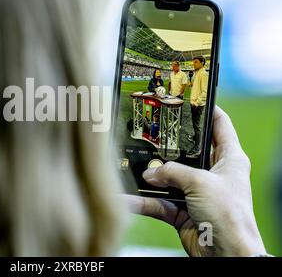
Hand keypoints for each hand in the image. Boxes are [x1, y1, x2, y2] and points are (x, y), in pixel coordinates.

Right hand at [123, 106, 265, 256]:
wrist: (227, 256)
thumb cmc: (229, 215)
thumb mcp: (200, 183)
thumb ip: (172, 172)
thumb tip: (149, 172)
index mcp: (229, 159)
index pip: (220, 126)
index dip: (206, 110)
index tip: (188, 99)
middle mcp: (212, 174)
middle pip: (187, 152)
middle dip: (166, 144)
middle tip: (148, 131)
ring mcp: (195, 193)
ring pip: (167, 178)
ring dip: (149, 177)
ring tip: (130, 166)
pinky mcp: (182, 211)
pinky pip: (158, 202)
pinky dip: (142, 201)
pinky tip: (126, 198)